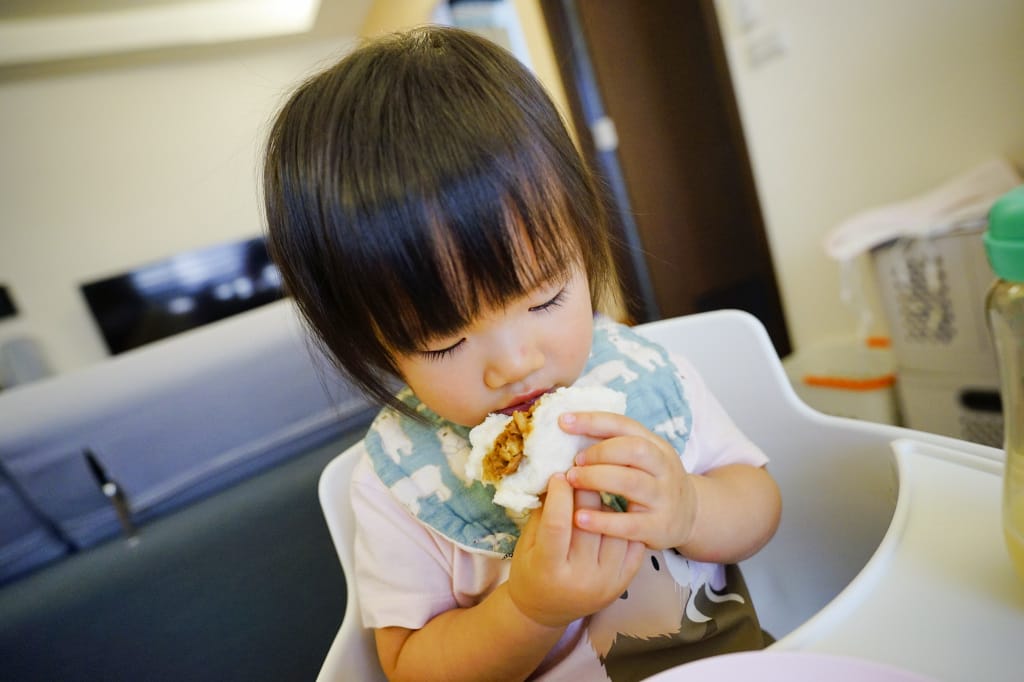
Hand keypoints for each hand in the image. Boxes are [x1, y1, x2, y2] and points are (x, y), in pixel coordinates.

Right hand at [506, 473, 644, 627]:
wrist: (546, 610)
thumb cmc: (531, 572)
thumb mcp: (526, 544)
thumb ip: (543, 513)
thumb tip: (561, 476)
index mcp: (548, 569)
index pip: (558, 523)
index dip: (559, 494)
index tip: (559, 475)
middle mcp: (580, 579)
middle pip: (591, 522)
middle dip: (585, 491)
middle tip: (582, 475)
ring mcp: (606, 583)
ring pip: (615, 529)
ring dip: (607, 506)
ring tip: (595, 499)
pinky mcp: (623, 583)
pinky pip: (633, 544)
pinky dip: (624, 524)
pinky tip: (613, 515)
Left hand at [560, 411, 697, 549]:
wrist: (688, 518)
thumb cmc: (651, 483)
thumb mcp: (641, 460)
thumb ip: (613, 446)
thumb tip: (568, 429)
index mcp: (656, 445)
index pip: (625, 425)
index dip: (593, 421)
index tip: (563, 421)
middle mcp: (664, 468)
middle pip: (634, 449)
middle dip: (599, 452)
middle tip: (574, 462)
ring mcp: (664, 498)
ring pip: (631, 482)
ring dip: (596, 478)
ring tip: (572, 481)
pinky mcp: (659, 527)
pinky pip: (629, 523)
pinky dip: (602, 520)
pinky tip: (579, 518)